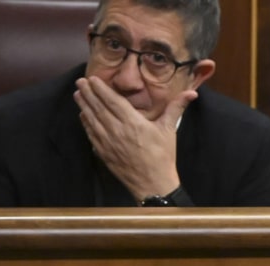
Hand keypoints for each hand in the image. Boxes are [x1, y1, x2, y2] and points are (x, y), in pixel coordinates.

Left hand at [74, 76, 195, 200]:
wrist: (153, 184)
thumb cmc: (163, 156)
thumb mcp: (169, 130)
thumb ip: (176, 108)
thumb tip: (192, 93)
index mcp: (133, 122)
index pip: (113, 101)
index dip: (101, 89)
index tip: (92, 78)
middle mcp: (117, 130)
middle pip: (98, 108)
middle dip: (88, 93)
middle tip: (80, 82)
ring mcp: (108, 142)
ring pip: (92, 120)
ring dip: (83, 106)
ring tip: (77, 94)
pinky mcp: (104, 153)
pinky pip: (91, 135)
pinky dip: (85, 123)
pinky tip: (83, 116)